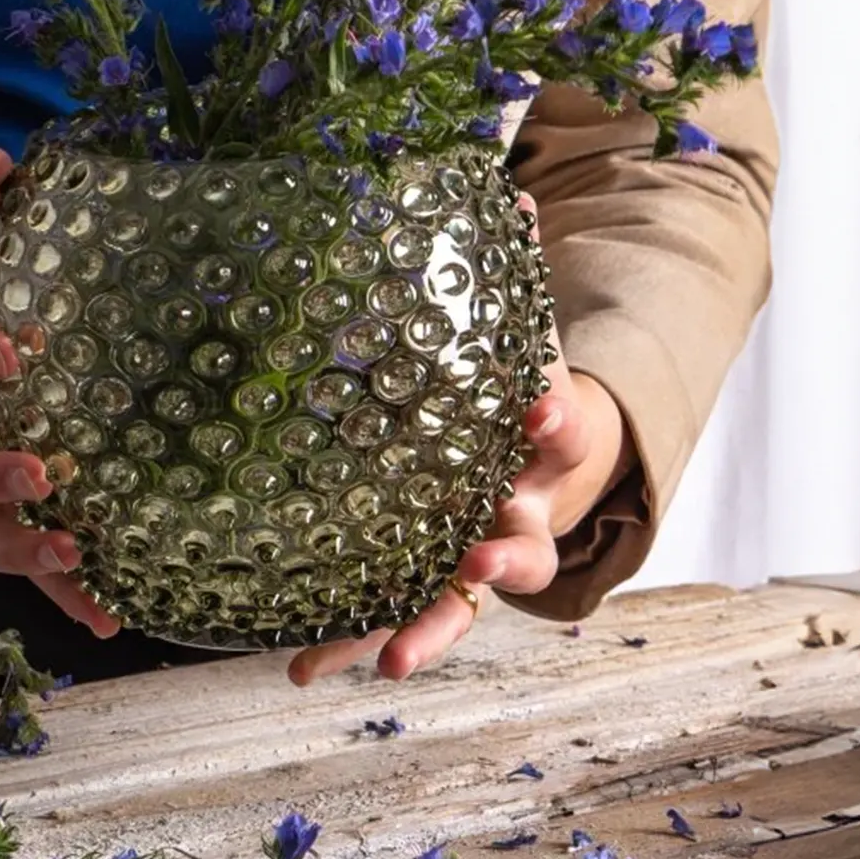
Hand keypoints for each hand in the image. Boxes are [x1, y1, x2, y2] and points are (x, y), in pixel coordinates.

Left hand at [287, 196, 633, 687]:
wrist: (526, 459)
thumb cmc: (511, 388)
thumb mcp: (517, 333)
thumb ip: (512, 272)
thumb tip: (512, 193)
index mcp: (541, 450)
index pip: (561, 435)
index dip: (556, 422)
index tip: (543, 403)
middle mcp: (515, 516)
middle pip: (526, 545)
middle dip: (508, 553)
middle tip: (485, 553)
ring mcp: (468, 562)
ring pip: (460, 605)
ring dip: (431, 628)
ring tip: (394, 660)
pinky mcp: (421, 589)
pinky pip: (386, 619)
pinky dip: (347, 645)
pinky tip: (298, 665)